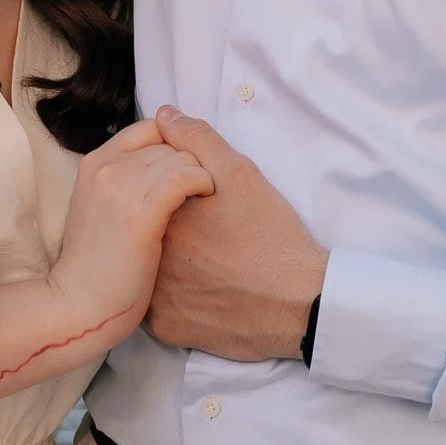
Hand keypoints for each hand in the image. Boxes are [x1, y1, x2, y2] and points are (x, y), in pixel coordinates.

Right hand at [47, 120, 214, 348]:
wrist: (80, 305)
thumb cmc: (98, 266)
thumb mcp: (101, 208)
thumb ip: (123, 179)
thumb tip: (157, 163)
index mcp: (96, 162)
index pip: (152, 128)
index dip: (176, 146)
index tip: (185, 175)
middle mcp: (107, 165)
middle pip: (170, 142)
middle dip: (191, 164)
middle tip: (200, 193)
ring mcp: (122, 185)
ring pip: (182, 157)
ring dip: (200, 176)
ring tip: (205, 202)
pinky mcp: (142, 211)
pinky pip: (186, 177)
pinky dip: (202, 185)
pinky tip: (205, 204)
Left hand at [143, 109, 326, 361]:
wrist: (300, 303)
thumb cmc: (271, 235)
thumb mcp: (240, 174)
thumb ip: (197, 140)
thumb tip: (164, 115)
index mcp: (162, 215)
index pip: (146, 193)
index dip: (171, 193)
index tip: (199, 203)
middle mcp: (148, 255)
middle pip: (145, 231)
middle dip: (167, 227)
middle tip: (205, 233)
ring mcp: (153, 297)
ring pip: (146, 269)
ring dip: (165, 262)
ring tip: (204, 260)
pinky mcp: (166, 329)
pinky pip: (157, 307)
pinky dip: (173, 297)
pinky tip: (202, 288)